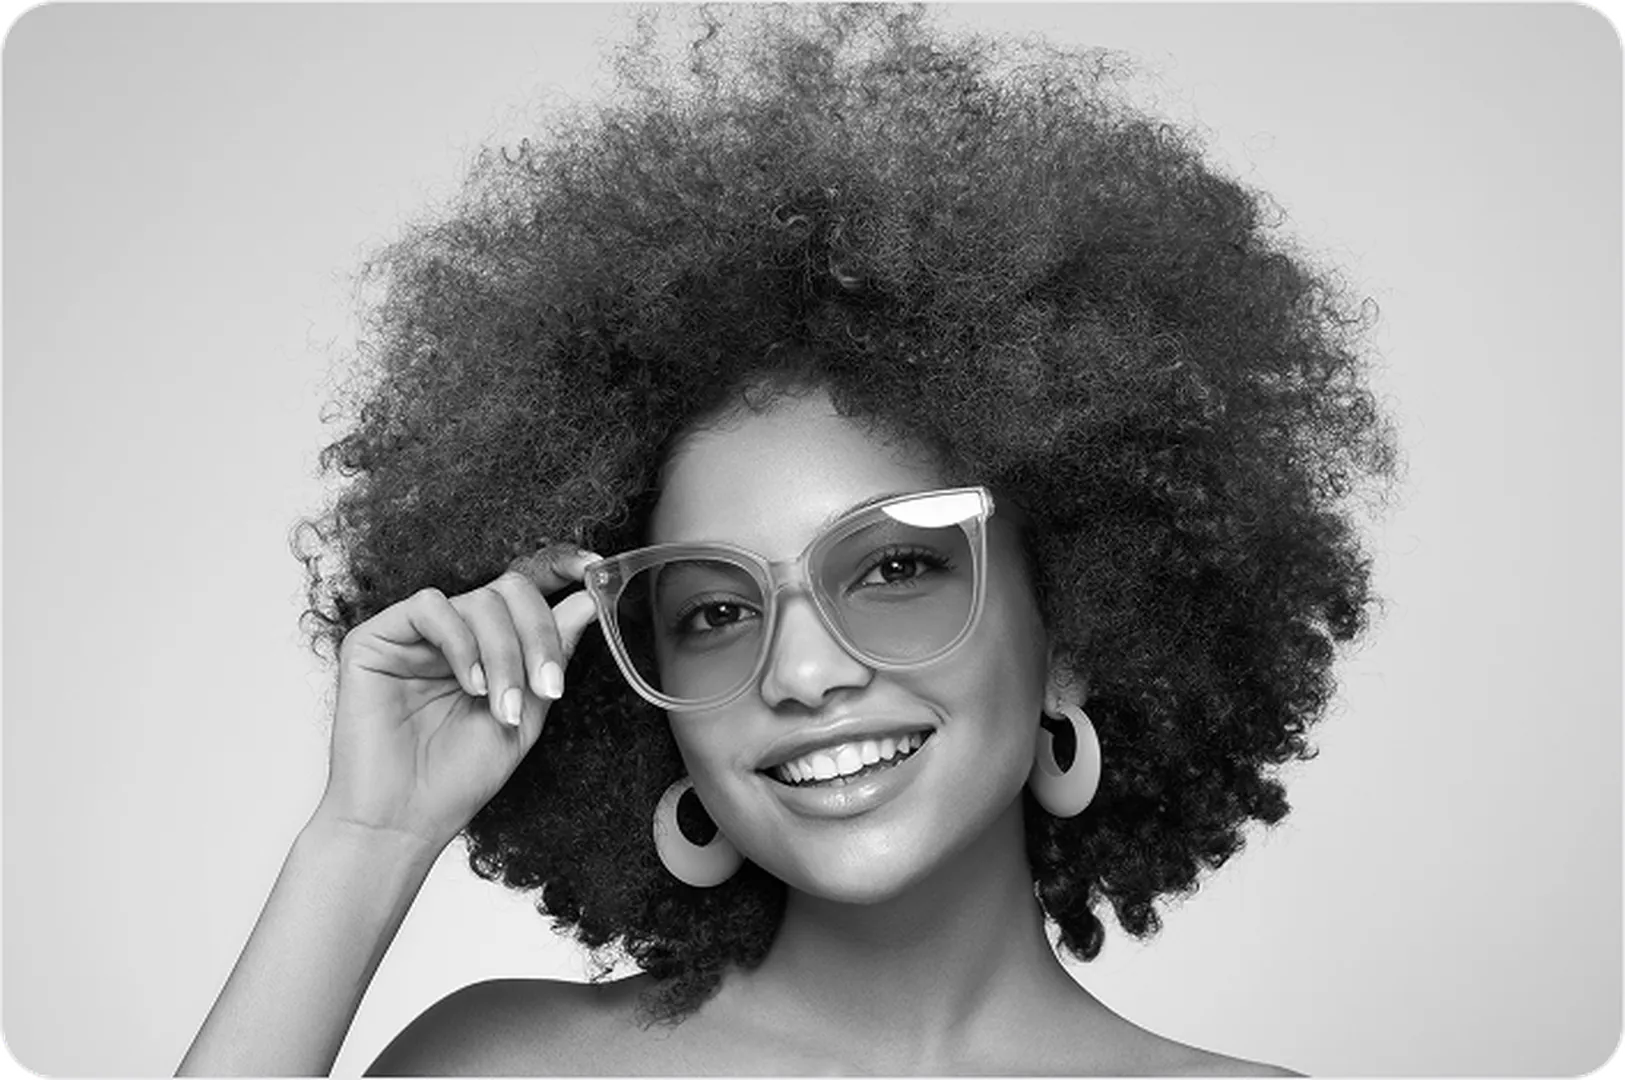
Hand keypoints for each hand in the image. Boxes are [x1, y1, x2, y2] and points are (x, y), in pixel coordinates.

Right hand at [314, 544, 601, 849]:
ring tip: (503, 707)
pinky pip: (430, 607)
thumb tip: (589, 600)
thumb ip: (553, 655)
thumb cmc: (458, 778)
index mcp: (487, 646)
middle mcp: (452, 632)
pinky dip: (461, 641)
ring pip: (479, 601)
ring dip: (504, 654)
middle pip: (511, 590)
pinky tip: (469, 684)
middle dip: (539, 636)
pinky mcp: (374, 638)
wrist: (402, 822)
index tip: (596, 571)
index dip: (561, 568)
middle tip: (548, 688)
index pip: (525, 591)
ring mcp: (413, 634)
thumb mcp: (528, 712)